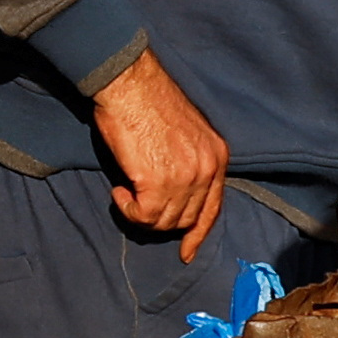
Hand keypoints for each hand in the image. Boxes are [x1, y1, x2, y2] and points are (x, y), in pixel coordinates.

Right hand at [91, 50, 226, 260]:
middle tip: (138, 205)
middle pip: (187, 219)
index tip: (186, 251)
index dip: (198, 234)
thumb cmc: (148, 101)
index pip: (213, 208)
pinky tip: (120, 190)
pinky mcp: (158, 181)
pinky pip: (143, 215)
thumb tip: (175, 190)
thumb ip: (189, 161)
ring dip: (141, 213)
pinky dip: (128, 209)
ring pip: (164, 222)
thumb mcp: (185, 132)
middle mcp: (207, 169)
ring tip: (126, 192)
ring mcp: (185, 177)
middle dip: (161, 221)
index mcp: (217, 156)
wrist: (130, 85)